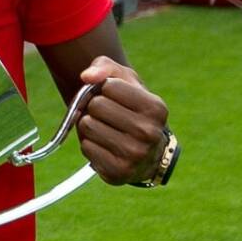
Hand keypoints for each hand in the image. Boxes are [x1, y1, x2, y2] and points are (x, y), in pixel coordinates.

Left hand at [76, 57, 169, 184]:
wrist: (145, 152)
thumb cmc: (131, 109)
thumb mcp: (124, 81)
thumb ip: (104, 68)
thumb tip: (86, 76)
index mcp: (155, 108)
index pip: (109, 86)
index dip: (104, 89)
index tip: (113, 97)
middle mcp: (150, 133)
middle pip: (96, 106)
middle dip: (94, 107)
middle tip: (106, 115)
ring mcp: (136, 155)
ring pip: (87, 126)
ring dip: (89, 125)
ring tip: (105, 129)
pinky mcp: (119, 172)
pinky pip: (86, 147)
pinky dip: (89, 144)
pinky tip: (104, 146)